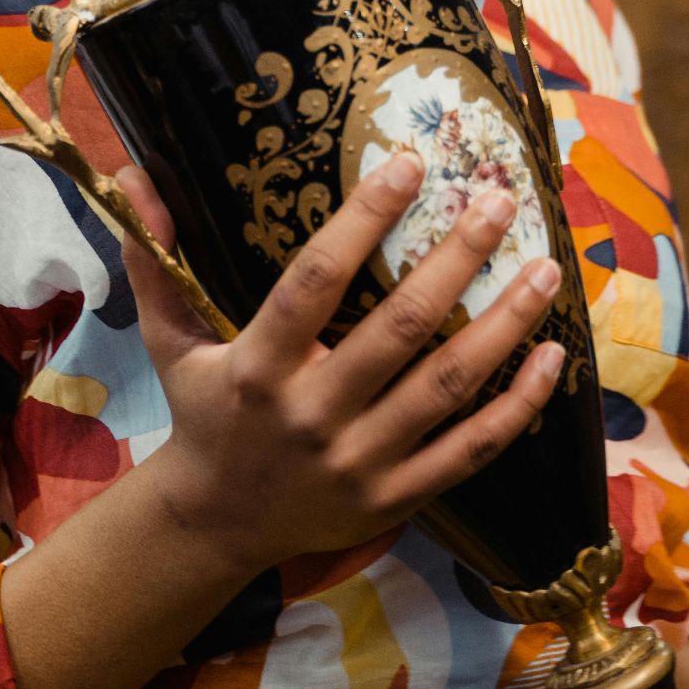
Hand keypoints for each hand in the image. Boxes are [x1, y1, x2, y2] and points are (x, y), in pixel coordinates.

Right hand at [117, 151, 565, 571]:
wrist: (216, 524)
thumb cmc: (203, 412)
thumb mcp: (169, 339)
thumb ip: (157, 256)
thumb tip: (136, 172)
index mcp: (255, 368)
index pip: (314, 282)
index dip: (364, 220)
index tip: (409, 164)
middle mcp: (311, 414)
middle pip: (398, 329)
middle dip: (456, 259)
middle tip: (500, 201)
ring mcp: (359, 462)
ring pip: (447, 387)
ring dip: (504, 325)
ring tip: (546, 269)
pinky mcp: (395, 498)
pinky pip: (470, 452)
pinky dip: (517, 407)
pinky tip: (551, 358)